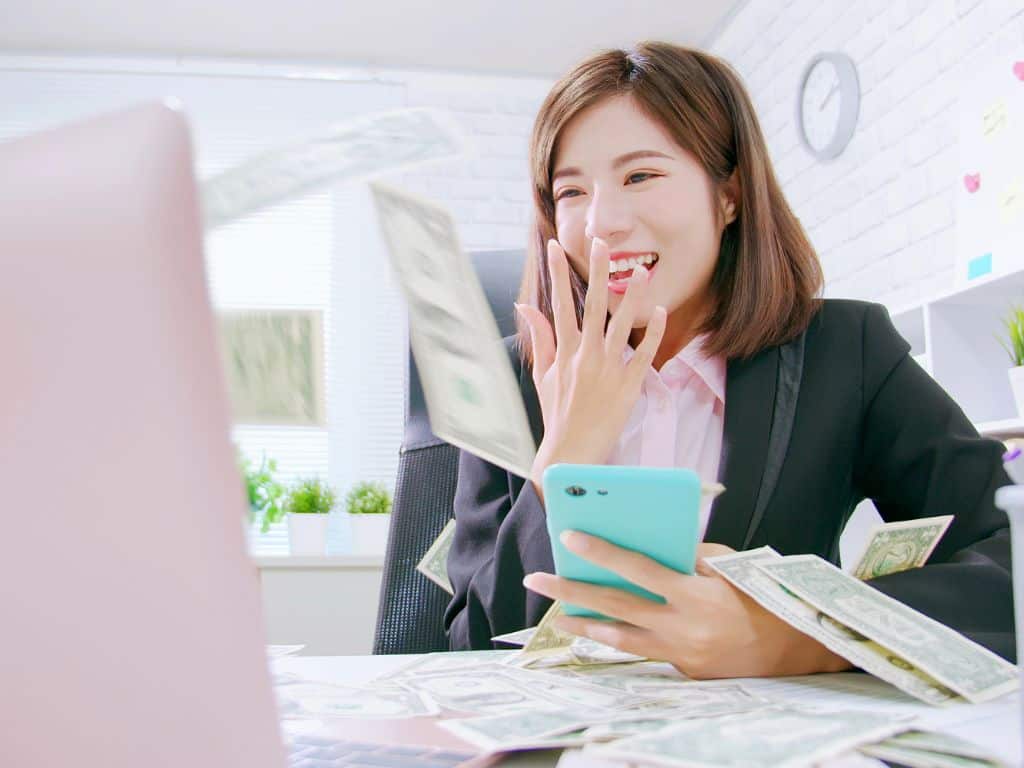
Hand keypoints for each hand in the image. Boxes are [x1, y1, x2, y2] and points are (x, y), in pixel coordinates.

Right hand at [516, 239, 666, 500]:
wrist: (571, 451)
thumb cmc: (556, 413)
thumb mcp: (542, 374)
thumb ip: (539, 338)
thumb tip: (525, 307)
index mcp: (564, 352)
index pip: (560, 304)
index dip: (557, 274)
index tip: (555, 246)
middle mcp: (585, 356)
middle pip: (592, 305)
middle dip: (596, 271)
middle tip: (600, 242)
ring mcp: (608, 370)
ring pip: (621, 325)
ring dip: (630, 296)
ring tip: (639, 270)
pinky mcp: (628, 386)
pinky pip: (643, 355)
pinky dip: (652, 334)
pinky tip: (660, 311)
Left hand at [523, 535, 852, 678]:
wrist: (797, 650)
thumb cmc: (763, 598)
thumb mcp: (731, 568)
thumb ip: (692, 556)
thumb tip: (656, 548)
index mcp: (694, 593)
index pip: (637, 569)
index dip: (602, 553)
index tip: (571, 537)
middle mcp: (681, 626)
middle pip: (615, 606)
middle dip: (572, 591)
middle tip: (538, 578)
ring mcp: (680, 653)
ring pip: (620, 639)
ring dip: (585, 625)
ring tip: (557, 615)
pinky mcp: (684, 671)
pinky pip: (644, 652)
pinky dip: (619, 641)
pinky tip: (599, 632)